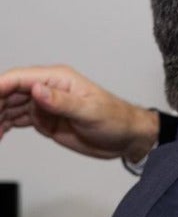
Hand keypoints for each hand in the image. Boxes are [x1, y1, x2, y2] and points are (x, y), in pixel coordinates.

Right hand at [0, 65, 158, 161]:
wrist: (126, 138)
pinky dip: (4, 126)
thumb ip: (62, 101)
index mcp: (59, 79)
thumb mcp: (90, 112)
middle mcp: (48, 89)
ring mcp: (45, 105)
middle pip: (9, 92)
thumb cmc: (115, 120)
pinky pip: (17, 119)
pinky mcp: (45, 119)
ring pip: (9, 106)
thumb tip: (37, 89)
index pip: (19, 78)